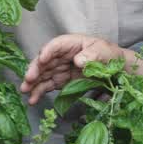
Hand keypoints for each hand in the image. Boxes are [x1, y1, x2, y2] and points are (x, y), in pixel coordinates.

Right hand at [20, 34, 141, 104]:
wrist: (117, 70)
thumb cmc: (110, 55)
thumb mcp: (105, 51)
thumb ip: (93, 54)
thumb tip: (78, 60)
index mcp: (72, 43)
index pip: (56, 45)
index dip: (48, 51)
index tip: (42, 59)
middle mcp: (63, 55)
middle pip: (45, 60)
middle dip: (35, 69)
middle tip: (28, 79)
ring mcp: (61, 69)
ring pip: (43, 74)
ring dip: (33, 82)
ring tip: (25, 92)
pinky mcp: (62, 81)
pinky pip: (48, 85)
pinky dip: (40, 92)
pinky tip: (33, 99)